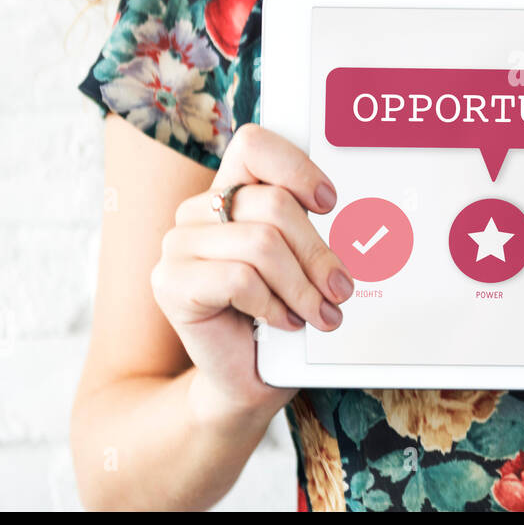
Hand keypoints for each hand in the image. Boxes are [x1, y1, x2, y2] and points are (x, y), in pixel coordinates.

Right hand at [151, 124, 352, 421]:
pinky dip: (272, 304)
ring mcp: (178, 246)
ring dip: (301, 286)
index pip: (254, 145)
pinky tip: (281, 321)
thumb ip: (310, 231)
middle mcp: (198, 212)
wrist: (247, 379)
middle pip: (273, 205)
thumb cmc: (280, 317)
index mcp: (230, 194)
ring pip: (261, 244)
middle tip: (341, 288)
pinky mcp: (169, 283)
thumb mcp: (302, 264)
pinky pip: (239, 278)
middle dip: (318, 253)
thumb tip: (354, 223)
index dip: (296, 167)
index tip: (328, 203)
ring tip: (318, 313)